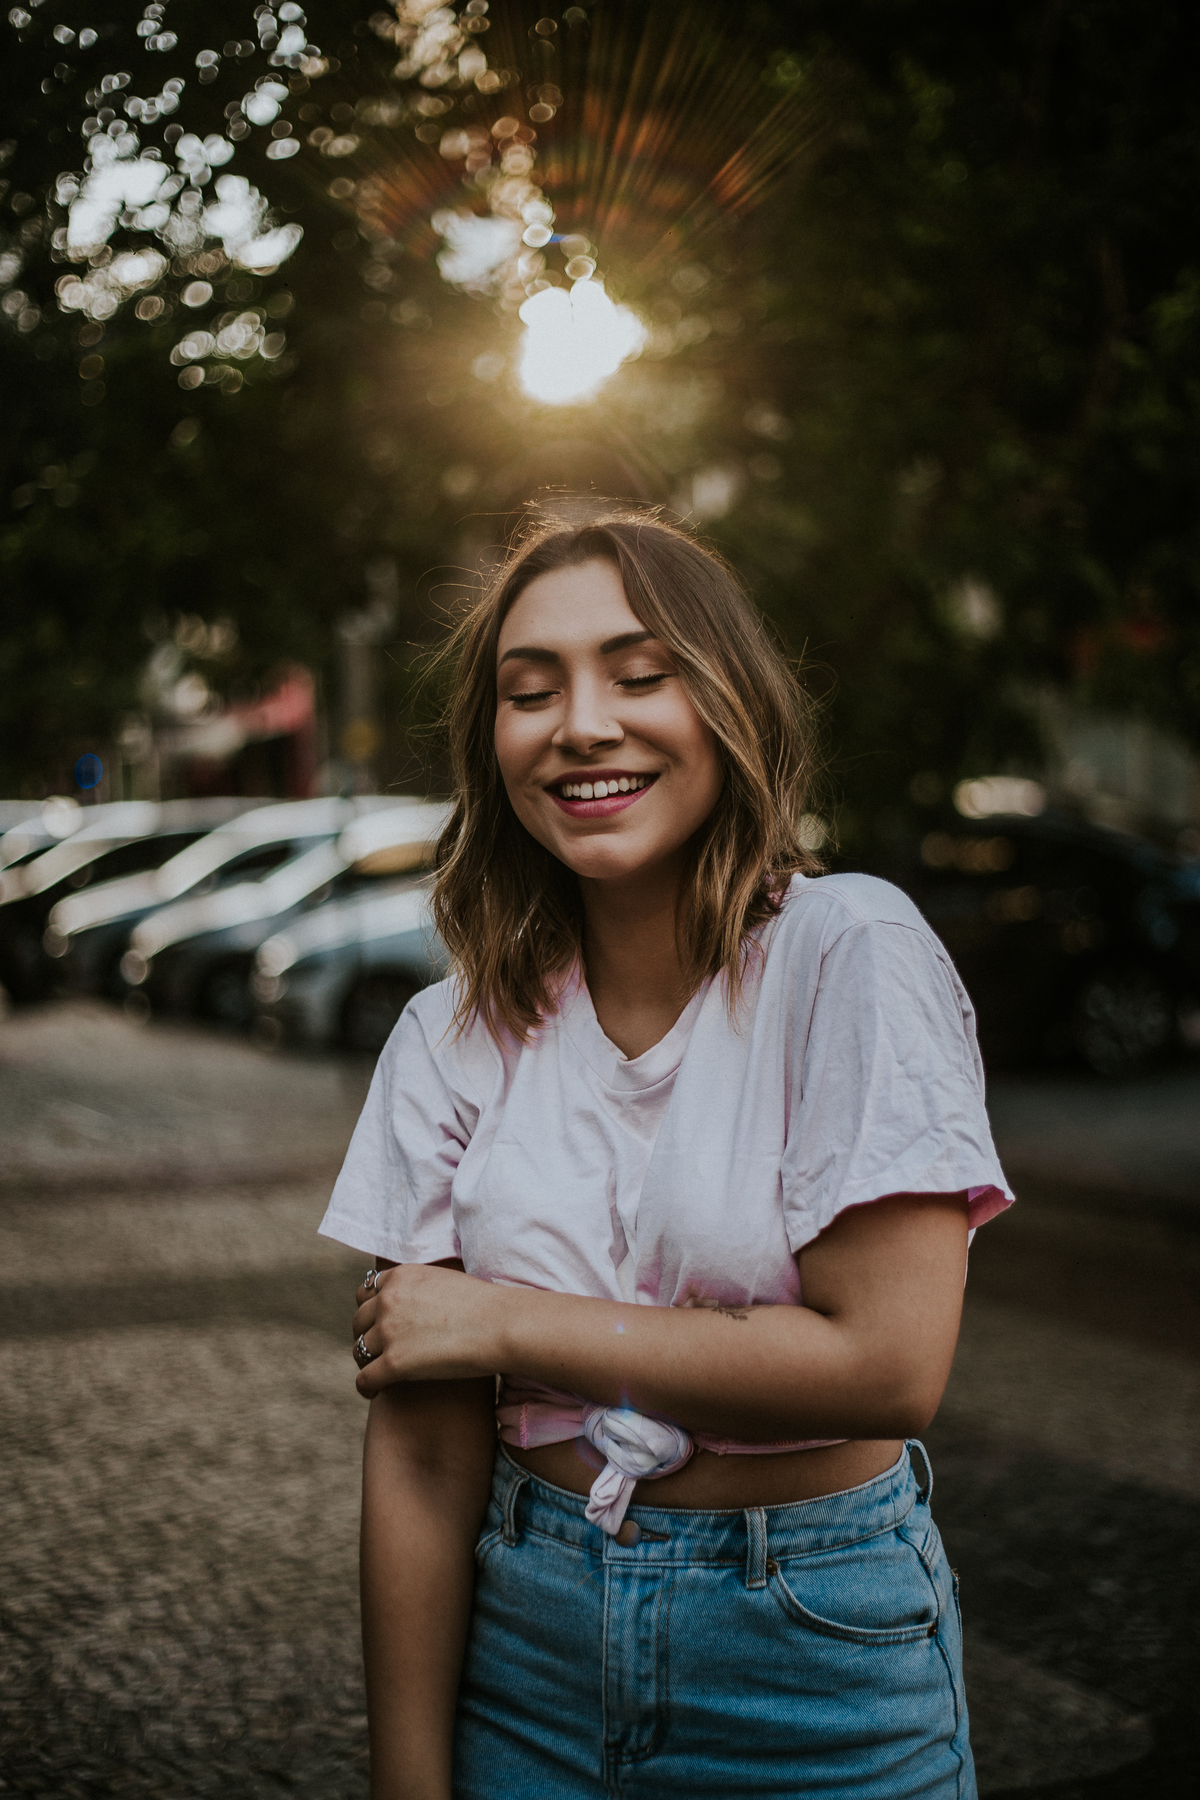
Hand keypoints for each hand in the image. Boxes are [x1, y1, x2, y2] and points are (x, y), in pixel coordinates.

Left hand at [351, 1263, 501, 1397]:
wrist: (500, 1325)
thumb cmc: (485, 1306)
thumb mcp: (444, 1280)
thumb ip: (421, 1288)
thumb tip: (418, 1302)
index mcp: (400, 1276)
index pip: (366, 1292)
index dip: (371, 1310)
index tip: (378, 1324)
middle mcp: (388, 1300)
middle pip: (358, 1321)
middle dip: (366, 1335)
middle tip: (378, 1351)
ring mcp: (389, 1331)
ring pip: (359, 1350)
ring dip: (367, 1361)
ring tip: (379, 1372)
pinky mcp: (394, 1363)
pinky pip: (365, 1379)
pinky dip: (367, 1387)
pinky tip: (376, 1392)